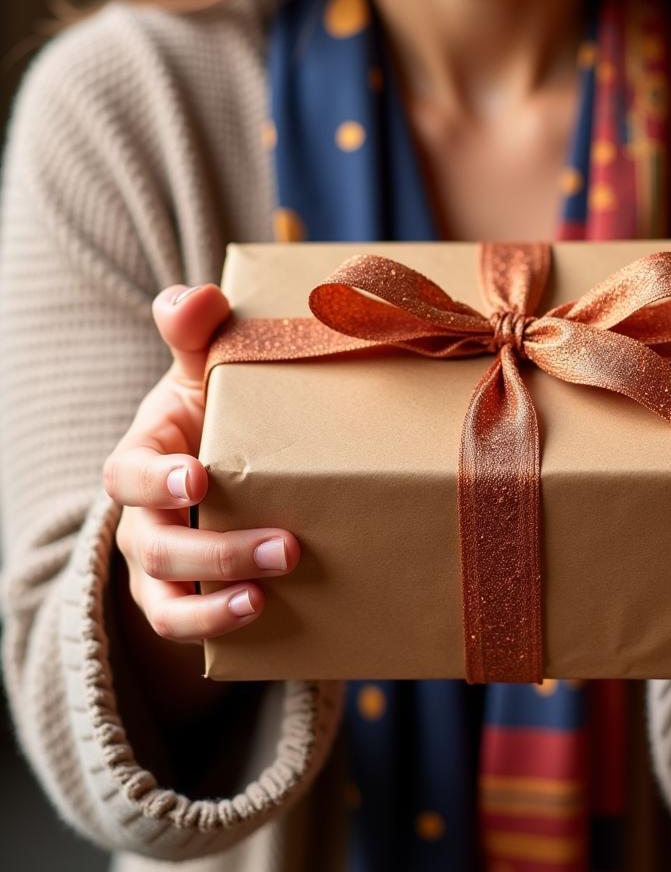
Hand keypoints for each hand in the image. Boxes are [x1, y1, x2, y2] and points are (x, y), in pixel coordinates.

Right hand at [103, 284, 300, 644]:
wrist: (221, 458)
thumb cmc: (213, 410)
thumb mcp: (205, 369)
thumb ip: (196, 331)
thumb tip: (197, 296)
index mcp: (143, 458)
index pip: (127, 475)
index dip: (155, 480)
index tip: (197, 477)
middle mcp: (144, 518)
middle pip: (156, 547)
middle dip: (215, 552)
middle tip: (285, 548)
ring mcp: (164, 566)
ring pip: (167, 602)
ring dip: (214, 606)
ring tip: (264, 601)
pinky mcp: (192, 595)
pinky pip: (193, 626)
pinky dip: (223, 631)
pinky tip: (271, 623)